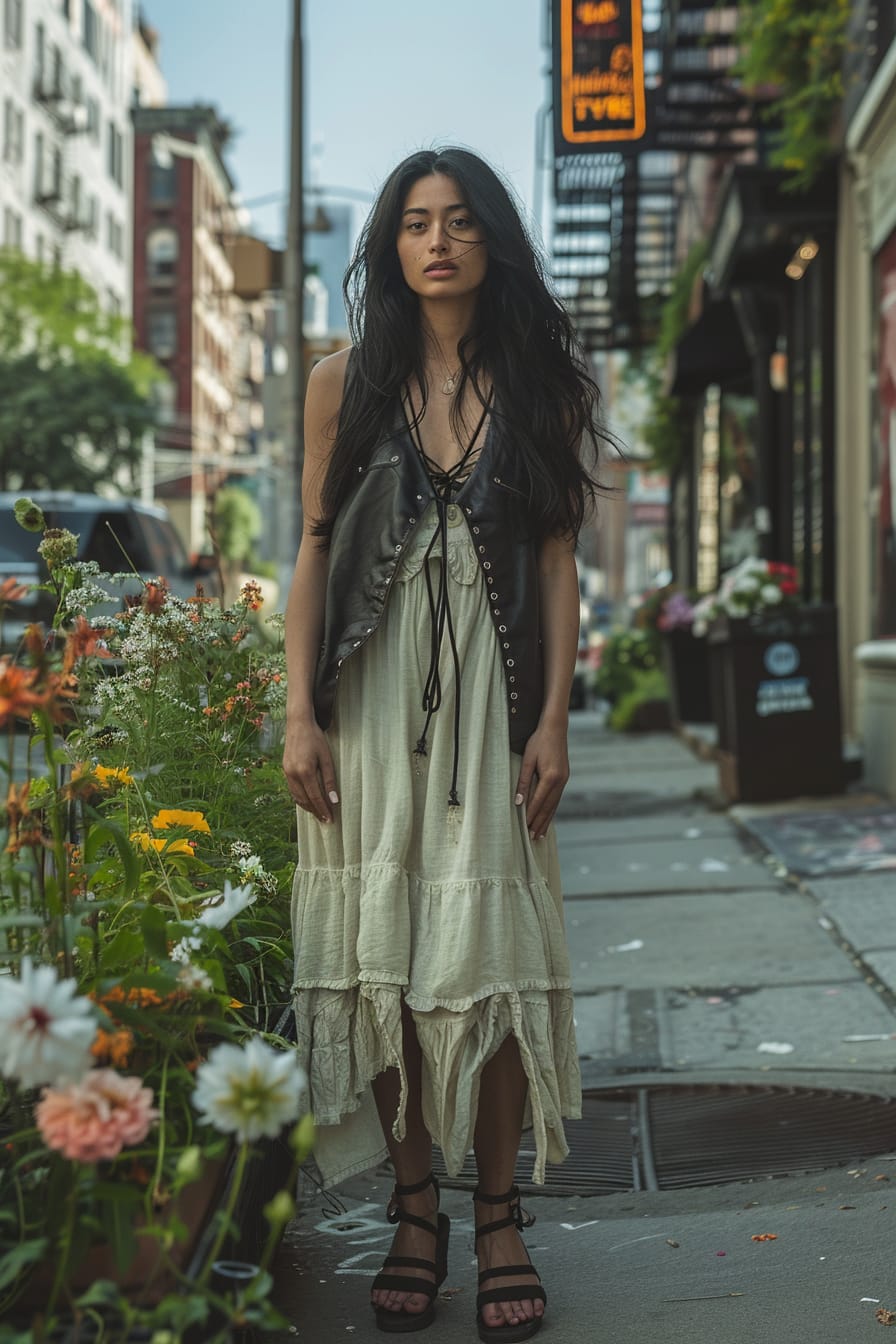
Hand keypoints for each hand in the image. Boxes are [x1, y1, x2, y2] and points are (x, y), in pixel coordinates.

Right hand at [283, 719, 338, 822]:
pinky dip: (300, 798)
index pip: (315, 797)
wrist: (298, 724)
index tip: (330, 819)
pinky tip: (307, 801)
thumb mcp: (326, 758)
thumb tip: (334, 800)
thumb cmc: (315, 738)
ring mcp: (287, 772)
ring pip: (297, 797)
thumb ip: (330, 780)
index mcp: (305, 771)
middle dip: (315, 811)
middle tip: (326, 820)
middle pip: (305, 800)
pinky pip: (292, 790)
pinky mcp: (285, 770)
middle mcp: (293, 774)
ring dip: (307, 807)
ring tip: (318, 814)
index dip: (323, 810)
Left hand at [514, 721, 568, 839]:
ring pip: (554, 805)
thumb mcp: (527, 760)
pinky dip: (552, 810)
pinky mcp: (564, 777)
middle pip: (549, 807)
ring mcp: (564, 780)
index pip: (538, 801)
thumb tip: (518, 802)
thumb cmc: (539, 741)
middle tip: (532, 837)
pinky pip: (557, 798)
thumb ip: (523, 781)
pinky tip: (548, 817)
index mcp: (551, 776)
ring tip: (540, 834)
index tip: (525, 828)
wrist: (556, 728)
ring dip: (547, 820)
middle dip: (540, 823)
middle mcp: (560, 780)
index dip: (531, 815)